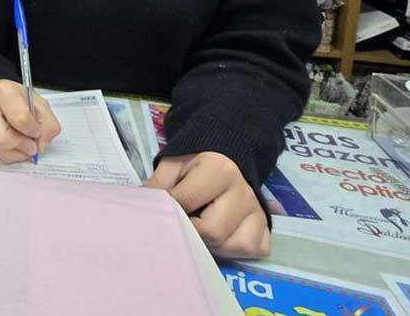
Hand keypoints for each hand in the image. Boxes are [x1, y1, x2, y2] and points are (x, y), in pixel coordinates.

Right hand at [0, 80, 60, 162]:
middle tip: (33, 146)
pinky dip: (12, 154)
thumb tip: (41, 144)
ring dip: (18, 152)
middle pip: (2, 138)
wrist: (1, 97)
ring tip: (26, 144)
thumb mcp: (40, 104)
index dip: (33, 130)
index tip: (37, 131)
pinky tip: (17, 145)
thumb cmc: (19, 99)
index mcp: (5, 92)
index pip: (20, 118)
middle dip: (22, 146)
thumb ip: (48, 124)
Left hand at [147, 152, 269, 258]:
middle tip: (185, 222)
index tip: (164, 211)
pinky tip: (222, 236)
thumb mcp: (173, 164)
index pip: (186, 203)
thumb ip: (158, 185)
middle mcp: (243, 191)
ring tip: (202, 228)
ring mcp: (258, 211)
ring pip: (235, 245)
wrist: (225, 158)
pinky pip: (253, 249)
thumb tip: (142, 208)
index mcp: (220, 170)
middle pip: (213, 232)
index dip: (169, 211)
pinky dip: (235, 250)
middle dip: (192, 231)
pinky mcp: (266, 226)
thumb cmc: (195, 164)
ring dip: (214, 244)